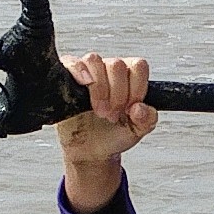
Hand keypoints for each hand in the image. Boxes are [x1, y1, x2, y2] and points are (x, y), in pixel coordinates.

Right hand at [57, 52, 155, 211]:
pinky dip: (78, 71)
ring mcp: (87, 73)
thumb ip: (147, 120)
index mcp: (129, 78)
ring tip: (98, 111)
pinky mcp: (66, 79)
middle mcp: (108, 70)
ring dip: (100, 88)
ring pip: (96, 60)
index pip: (138, 65)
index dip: (136, 87)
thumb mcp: (137, 131)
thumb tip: (142, 107)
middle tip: (112, 115)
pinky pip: (71, 62)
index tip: (131, 109)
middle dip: (117, 93)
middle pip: (117, 64)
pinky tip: (83, 88)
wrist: (90, 153)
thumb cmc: (114, 137)